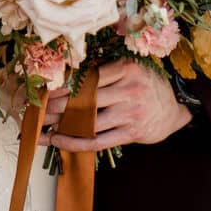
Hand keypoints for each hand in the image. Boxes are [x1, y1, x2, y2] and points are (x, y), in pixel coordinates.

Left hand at [38, 60, 191, 152]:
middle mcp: (129, 90)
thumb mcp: (130, 70)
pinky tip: (58, 140)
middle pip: (84, 99)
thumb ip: (105, 72)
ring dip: (60, 126)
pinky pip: (97, 140)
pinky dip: (74, 142)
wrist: (174, 110)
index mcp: (126, 69)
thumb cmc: (146, 86)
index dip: (63, 86)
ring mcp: (130, 113)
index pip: (87, 78)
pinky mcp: (131, 133)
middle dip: (56, 107)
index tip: (44, 92)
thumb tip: (68, 78)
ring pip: (88, 121)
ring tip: (40, 128)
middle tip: (35, 111)